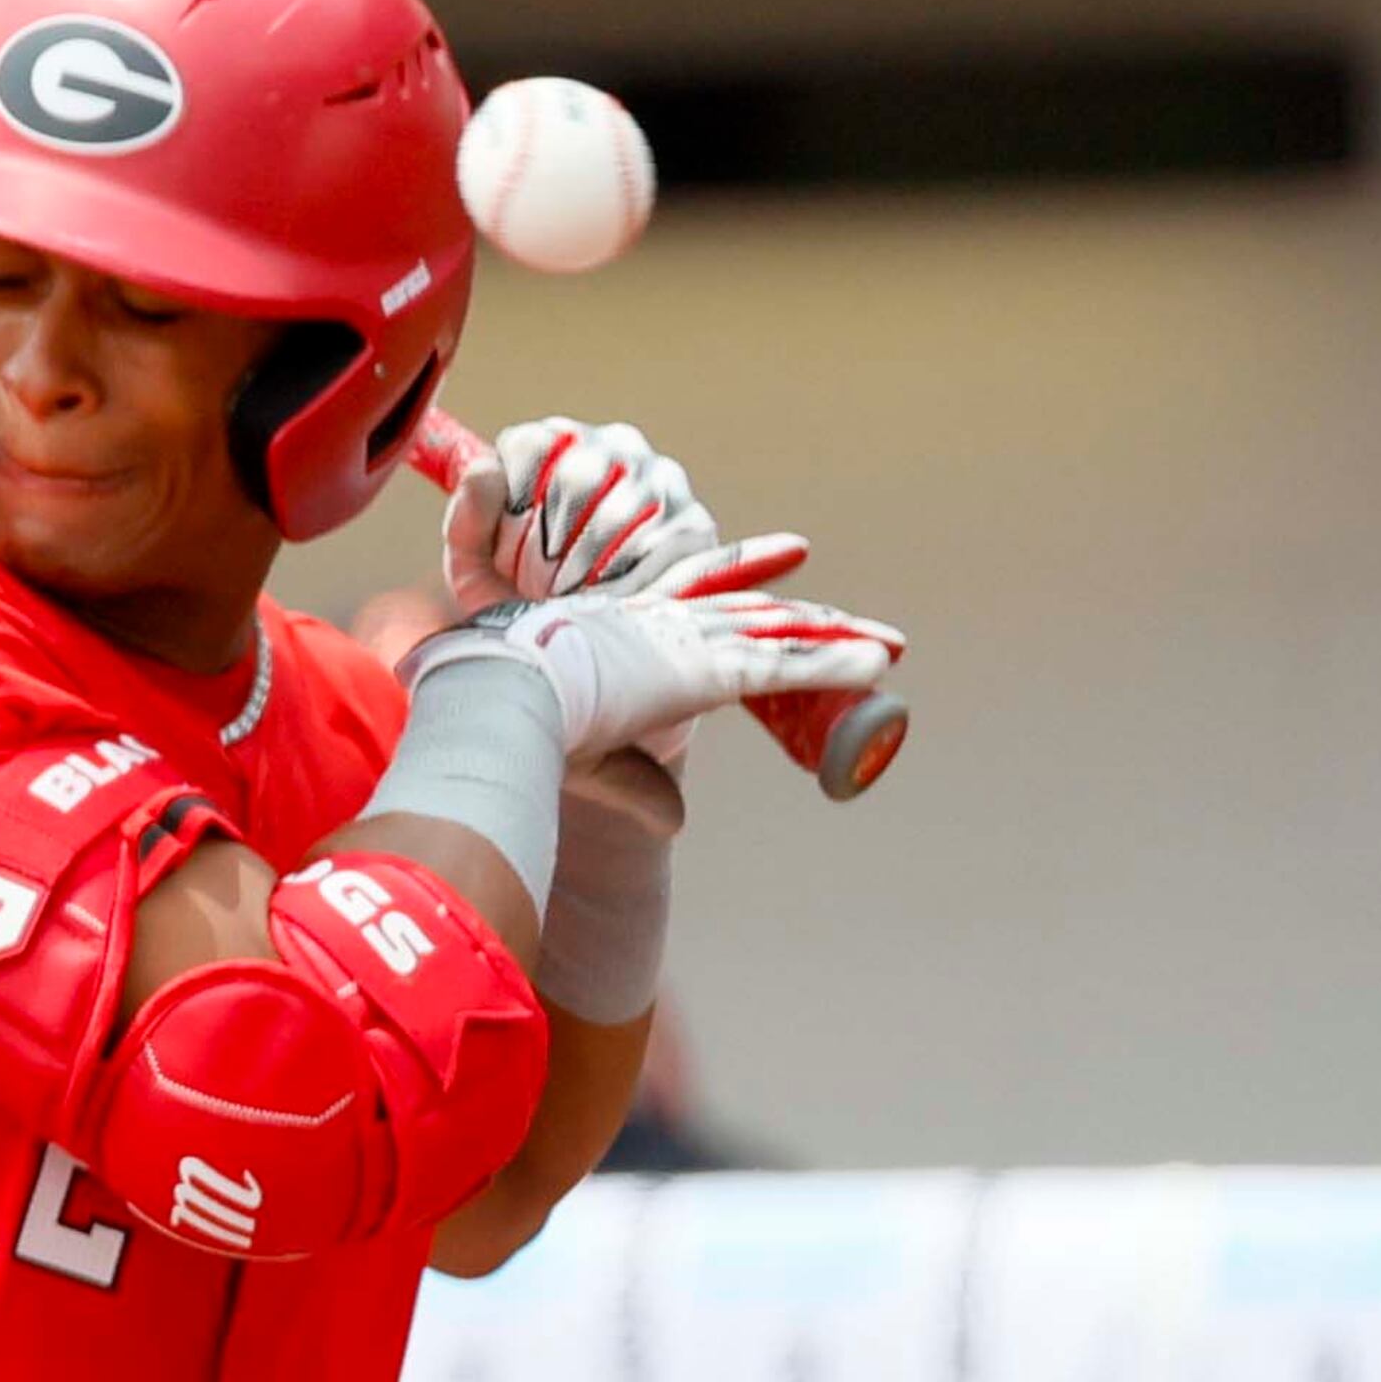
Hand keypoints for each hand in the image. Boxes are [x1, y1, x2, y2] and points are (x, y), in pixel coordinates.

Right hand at [405, 535, 903, 767]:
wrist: (491, 692)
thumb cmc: (504, 714)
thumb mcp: (576, 750)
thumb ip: (634, 784)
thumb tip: (678, 823)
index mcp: (622, 628)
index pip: (697, 596)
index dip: (744, 576)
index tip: (789, 558)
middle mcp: (661, 625)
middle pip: (753, 614)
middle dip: (808, 618)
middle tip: (858, 627)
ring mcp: (686, 644)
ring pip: (779, 635)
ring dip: (838, 641)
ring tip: (888, 646)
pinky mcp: (703, 671)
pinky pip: (785, 667)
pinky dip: (834, 665)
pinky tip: (878, 664)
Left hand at [442, 419, 726, 615]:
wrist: (577, 649)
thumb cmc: (519, 595)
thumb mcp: (476, 564)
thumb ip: (467, 517)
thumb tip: (485, 471)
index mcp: (556, 440)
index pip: (531, 446)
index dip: (511, 508)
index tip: (504, 552)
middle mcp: (615, 446)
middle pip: (576, 478)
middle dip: (547, 546)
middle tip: (536, 586)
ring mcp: (662, 480)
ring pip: (618, 514)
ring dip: (583, 569)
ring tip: (567, 597)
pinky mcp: (694, 524)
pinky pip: (659, 548)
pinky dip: (623, 586)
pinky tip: (605, 604)